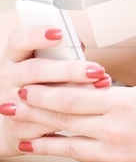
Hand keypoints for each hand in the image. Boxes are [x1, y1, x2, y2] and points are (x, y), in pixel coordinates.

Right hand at [0, 26, 109, 156]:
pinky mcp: (18, 128)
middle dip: (69, 70)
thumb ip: (59, 53)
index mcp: (13, 56)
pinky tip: (93, 112)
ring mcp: (10, 104)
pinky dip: (72, 118)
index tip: (60, 32)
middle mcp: (8, 78)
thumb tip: (80, 44)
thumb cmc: (37, 83)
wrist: (12, 121)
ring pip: (44, 100)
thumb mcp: (40, 62)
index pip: (19, 40)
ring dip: (76, 95)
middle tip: (96, 69)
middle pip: (35, 70)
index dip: (37, 35)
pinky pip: (48, 124)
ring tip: (101, 87)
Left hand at [3, 83, 135, 161]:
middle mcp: (115, 129)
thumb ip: (114, 95)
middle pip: (64, 118)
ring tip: (18, 130)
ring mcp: (116, 154)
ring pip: (67, 143)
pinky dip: (60, 152)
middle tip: (9, 104)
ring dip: (39, 135)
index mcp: (123, 102)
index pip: (73, 95)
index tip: (26, 87)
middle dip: (33, 110)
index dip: (45, 92)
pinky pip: (84, 160)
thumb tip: (89, 92)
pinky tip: (44, 147)